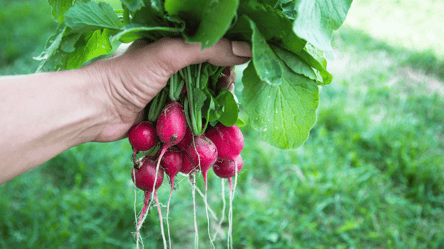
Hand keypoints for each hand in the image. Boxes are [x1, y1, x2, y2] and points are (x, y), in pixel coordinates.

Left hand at [85, 38, 250, 141]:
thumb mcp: (169, 53)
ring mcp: (169, 96)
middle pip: (209, 82)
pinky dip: (200, 130)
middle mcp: (173, 71)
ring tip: (222, 124)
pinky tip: (210, 137)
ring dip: (213, 116)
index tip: (233, 76)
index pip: (211, 54)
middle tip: (227, 104)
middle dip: (221, 94)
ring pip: (201, 105)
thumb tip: (246, 50)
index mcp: (174, 49)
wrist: (94, 109)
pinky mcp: (165, 118)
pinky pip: (189, 124)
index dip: (226, 64)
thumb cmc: (127, 75)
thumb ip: (208, 49)